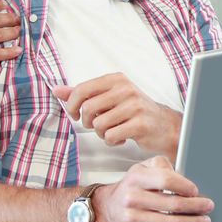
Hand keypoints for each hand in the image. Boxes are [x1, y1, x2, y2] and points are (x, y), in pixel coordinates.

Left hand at [53, 73, 180, 159]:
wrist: (164, 125)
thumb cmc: (134, 111)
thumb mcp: (109, 97)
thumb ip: (83, 94)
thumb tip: (57, 90)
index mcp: (116, 79)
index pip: (82, 89)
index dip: (73, 105)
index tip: (77, 114)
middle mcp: (125, 89)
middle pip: (88, 109)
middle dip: (88, 122)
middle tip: (97, 124)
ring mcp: (134, 106)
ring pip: (98, 125)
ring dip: (101, 133)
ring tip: (113, 131)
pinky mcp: (140, 124)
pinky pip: (110, 136)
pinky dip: (112, 141)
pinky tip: (121, 138)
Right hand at [94, 156, 212, 221]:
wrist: (109, 207)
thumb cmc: (132, 186)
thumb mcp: (143, 168)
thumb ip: (162, 166)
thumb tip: (182, 176)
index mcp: (136, 178)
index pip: (166, 180)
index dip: (185, 186)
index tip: (196, 191)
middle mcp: (132, 198)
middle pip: (172, 204)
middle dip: (196, 207)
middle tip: (208, 206)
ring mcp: (132, 219)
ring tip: (203, 221)